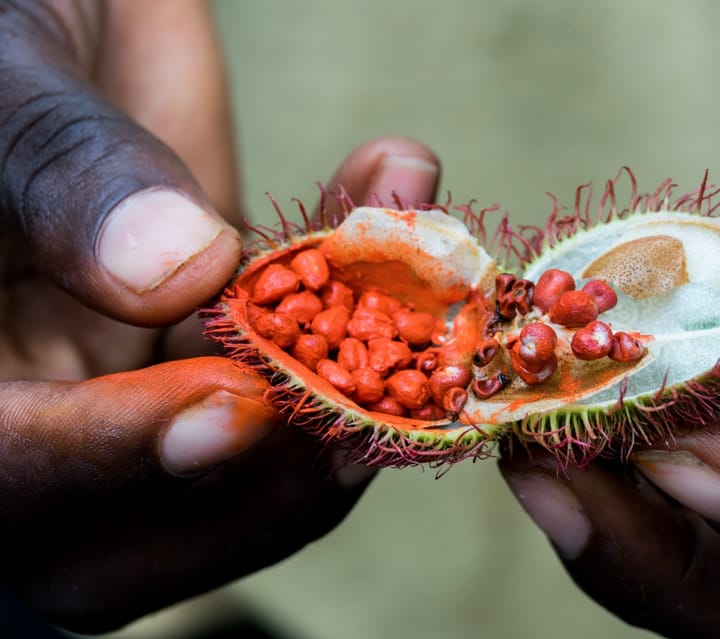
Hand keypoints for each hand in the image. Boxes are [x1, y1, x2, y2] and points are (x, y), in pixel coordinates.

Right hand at [0, 2, 439, 631]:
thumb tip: (178, 273)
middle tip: (367, 391)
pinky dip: (371, 286)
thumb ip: (65, 176)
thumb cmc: (2, 21)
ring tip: (410, 247)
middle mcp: (49, 405)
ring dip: (358, 369)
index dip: (120, 462)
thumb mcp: (7, 81)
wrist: (64, 5)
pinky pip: (307, 359)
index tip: (233, 408)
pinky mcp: (228, 336)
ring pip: (256, 454)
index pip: (15, 475)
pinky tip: (396, 183)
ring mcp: (146, 378)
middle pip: (150, 522)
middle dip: (275, 472)